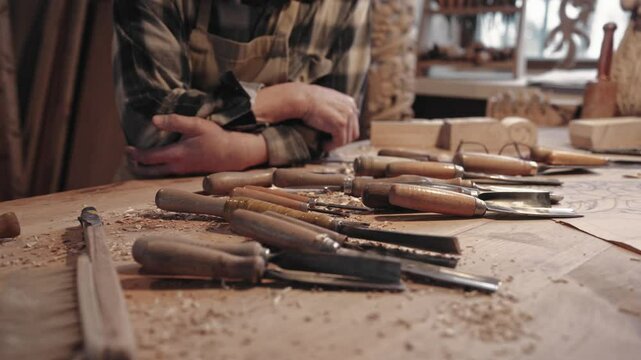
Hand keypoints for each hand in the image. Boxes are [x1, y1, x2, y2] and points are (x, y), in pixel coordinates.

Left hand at [126, 114, 267, 176]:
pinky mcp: (187, 172)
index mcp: (176, 155)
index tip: (127, 148)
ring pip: (157, 174)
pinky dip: (156, 168)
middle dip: (136, 165)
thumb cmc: (216, 138)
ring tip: (139, 158)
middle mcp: (177, 167)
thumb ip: (175, 121)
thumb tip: (154, 120)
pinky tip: (157, 160)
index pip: (149, 158)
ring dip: (146, 168)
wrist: (233, 154)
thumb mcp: (196, 125)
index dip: (136, 154)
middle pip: (149, 172)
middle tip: (129, 156)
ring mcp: (182, 172)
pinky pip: (166, 173)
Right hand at [254, 83, 359, 150]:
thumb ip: (336, 109)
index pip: (353, 124)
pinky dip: (331, 146)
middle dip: (341, 140)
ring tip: (325, 144)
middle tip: (329, 143)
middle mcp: (352, 108)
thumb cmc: (309, 100)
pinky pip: (339, 141)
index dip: (344, 133)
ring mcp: (347, 116)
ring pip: (346, 139)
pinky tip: (323, 145)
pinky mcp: (340, 124)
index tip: (333, 137)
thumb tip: (337, 123)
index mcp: (350, 103)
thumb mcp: (328, 101)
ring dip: (335, 144)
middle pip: (353, 133)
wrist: (301, 99)